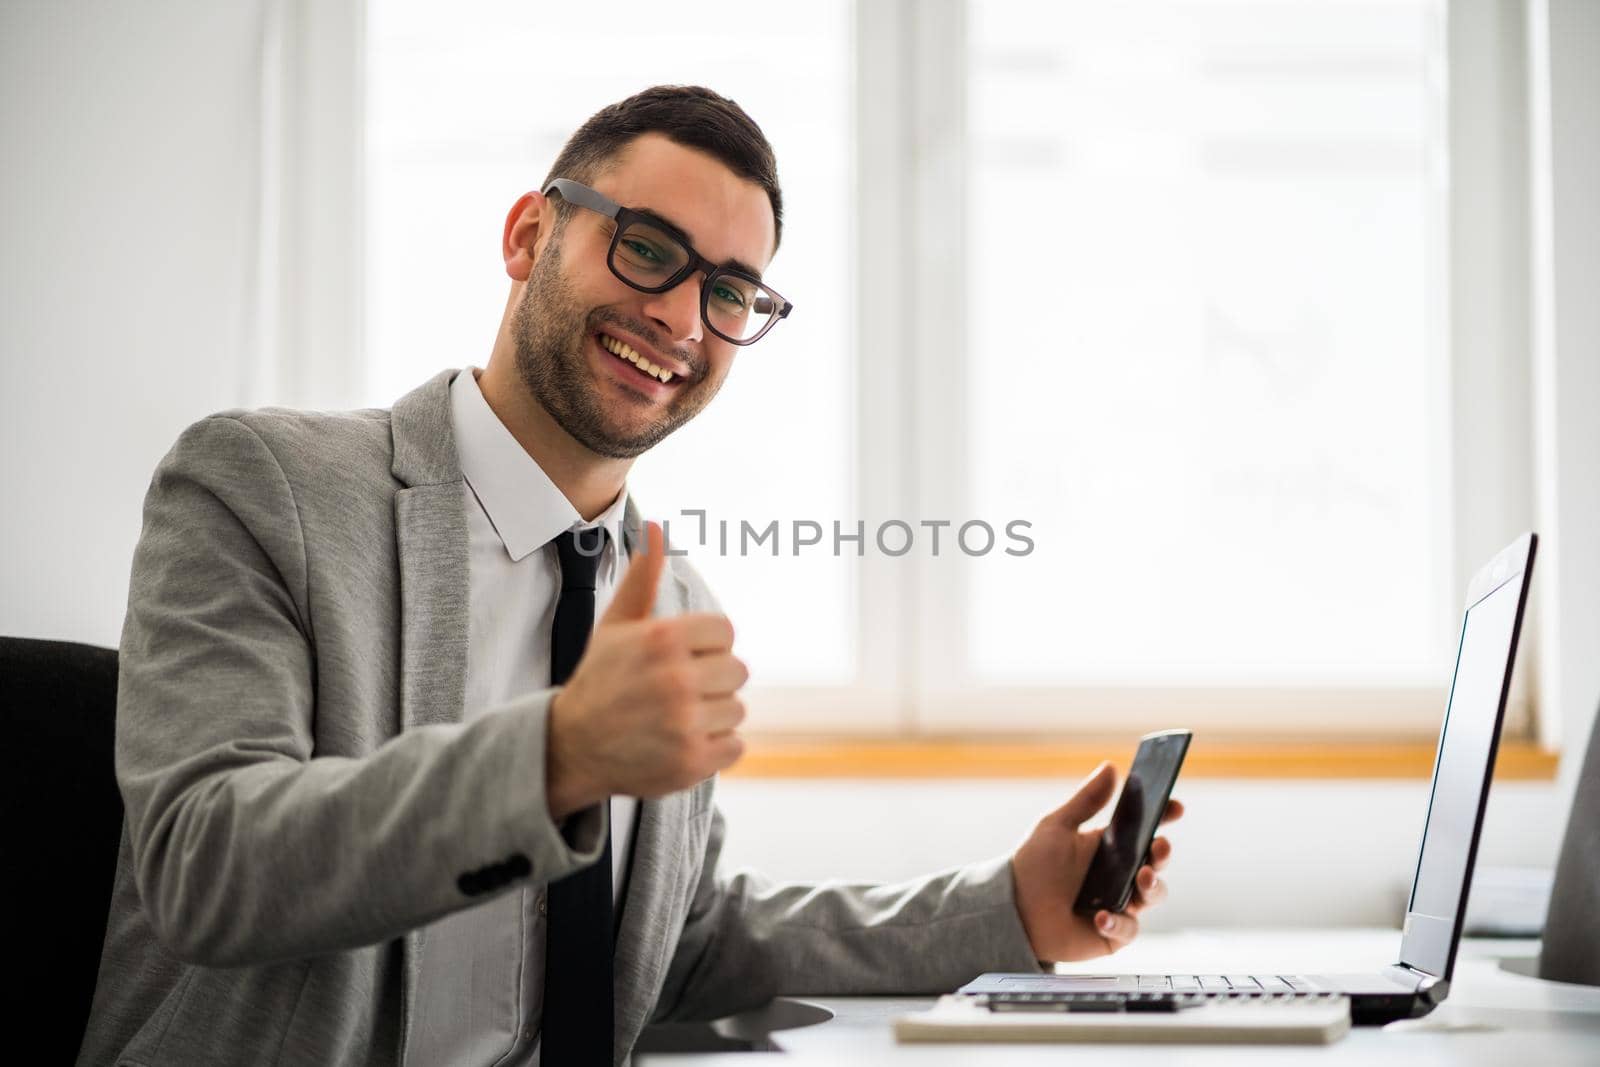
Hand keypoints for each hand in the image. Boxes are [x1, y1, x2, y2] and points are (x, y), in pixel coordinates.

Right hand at [545, 521, 747, 818]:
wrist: (571, 747)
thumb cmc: (600, 681)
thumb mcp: (616, 625)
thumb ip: (643, 577)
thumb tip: (656, 528)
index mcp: (664, 638)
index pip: (726, 634)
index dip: (705, 648)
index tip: (679, 661)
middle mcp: (677, 679)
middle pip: (737, 672)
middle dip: (710, 682)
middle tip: (674, 693)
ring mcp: (685, 723)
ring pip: (737, 710)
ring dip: (712, 717)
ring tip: (673, 719)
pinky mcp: (692, 762)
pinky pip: (735, 746)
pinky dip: (714, 748)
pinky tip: (680, 742)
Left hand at [1010, 762, 1182, 962]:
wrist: (1013, 910)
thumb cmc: (1033, 866)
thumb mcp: (1057, 826)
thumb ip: (1086, 800)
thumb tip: (1111, 766)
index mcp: (1110, 846)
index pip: (1145, 829)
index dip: (1164, 817)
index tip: (1176, 806)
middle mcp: (1121, 875)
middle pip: (1156, 862)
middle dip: (1164, 854)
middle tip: (1160, 846)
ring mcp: (1121, 904)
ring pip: (1153, 895)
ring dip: (1153, 887)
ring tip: (1141, 878)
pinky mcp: (1113, 933)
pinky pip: (1128, 929)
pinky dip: (1118, 922)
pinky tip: (1101, 916)